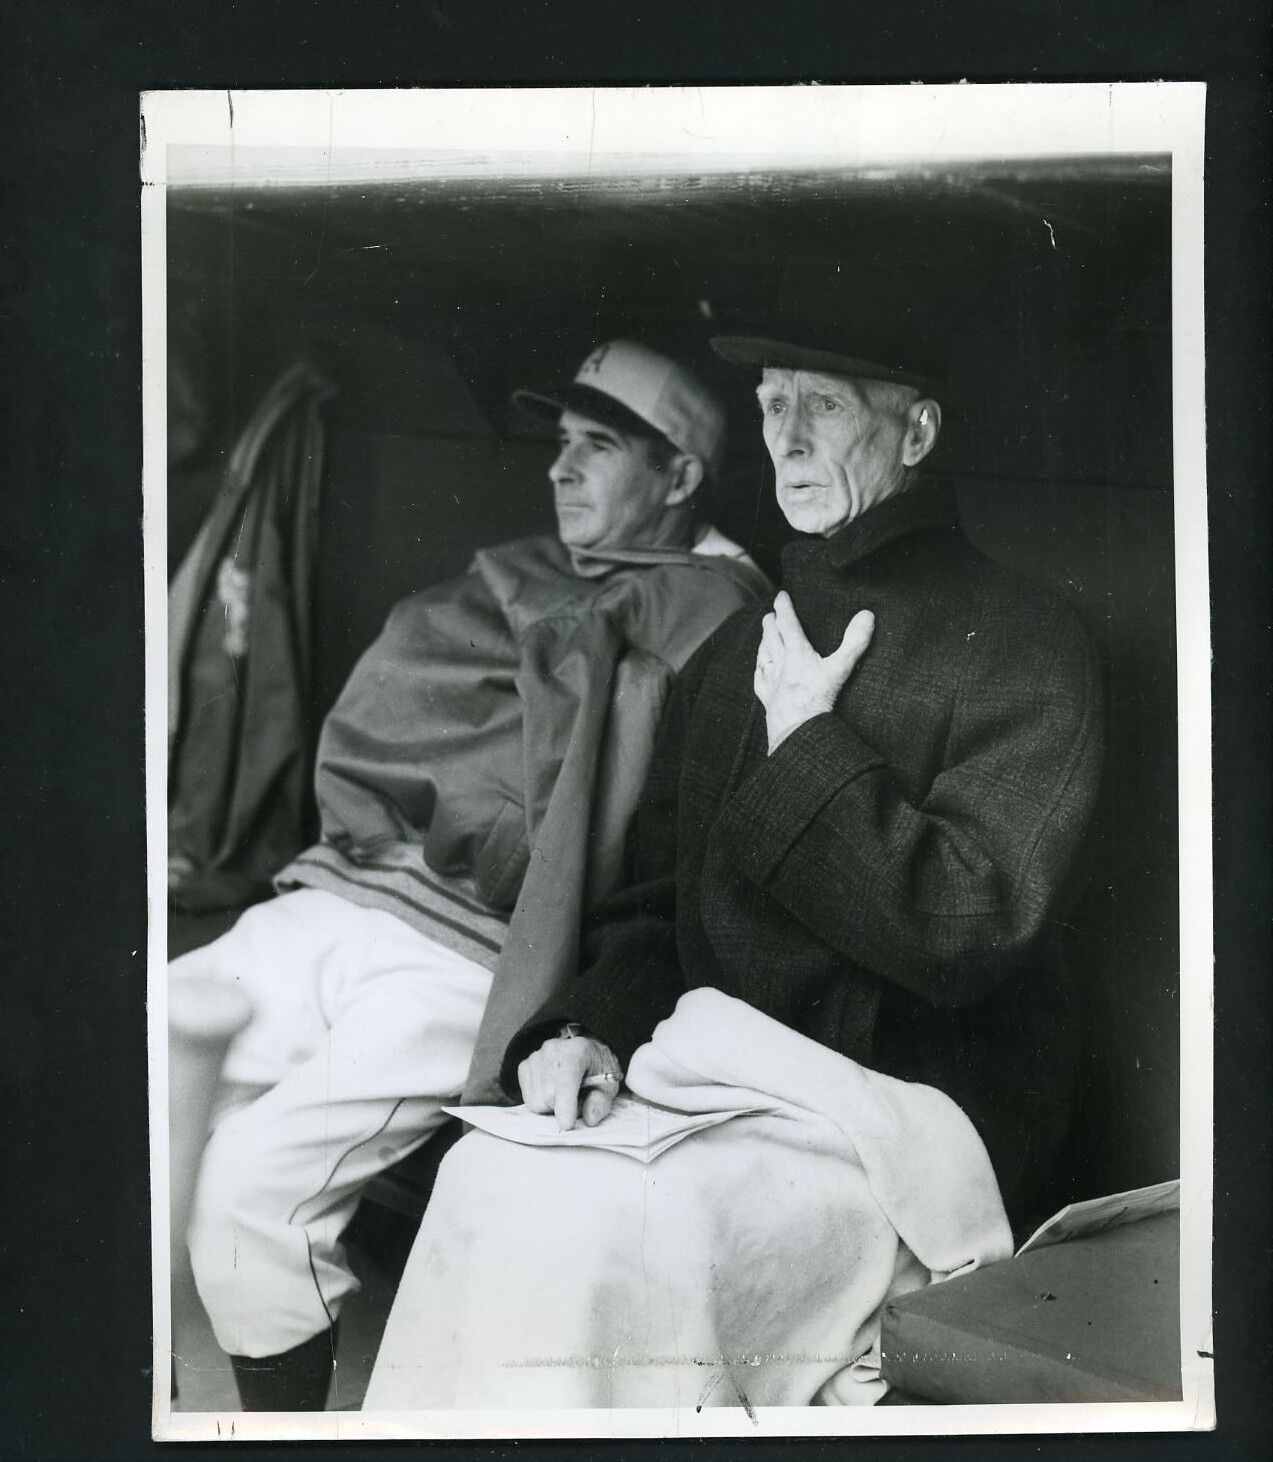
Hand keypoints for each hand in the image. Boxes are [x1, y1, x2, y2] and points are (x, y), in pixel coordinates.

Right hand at [517, 1033, 622, 1129]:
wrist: (583, 1051)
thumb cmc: (597, 1069)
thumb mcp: (609, 1084)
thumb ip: (601, 1101)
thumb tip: (590, 1119)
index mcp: (577, 1052)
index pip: (566, 1081)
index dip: (566, 1104)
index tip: (567, 1125)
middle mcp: (552, 1051)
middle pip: (550, 1097)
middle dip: (565, 1108)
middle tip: (579, 1100)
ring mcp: (535, 1058)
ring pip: (537, 1102)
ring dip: (552, 1107)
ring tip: (565, 1094)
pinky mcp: (524, 1067)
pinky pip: (529, 1100)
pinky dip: (542, 1103)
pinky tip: (553, 1090)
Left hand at [754, 591, 874, 752]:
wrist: (796, 731)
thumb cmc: (817, 699)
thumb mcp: (840, 668)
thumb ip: (854, 642)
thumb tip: (867, 615)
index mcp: (797, 652)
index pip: (788, 623)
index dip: (784, 607)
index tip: (781, 595)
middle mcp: (780, 663)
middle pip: (772, 637)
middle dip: (771, 622)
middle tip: (770, 613)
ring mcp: (772, 681)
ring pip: (764, 655)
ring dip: (764, 642)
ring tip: (765, 634)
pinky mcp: (767, 698)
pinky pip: (760, 678)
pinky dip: (760, 668)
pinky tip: (761, 668)